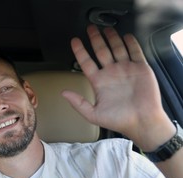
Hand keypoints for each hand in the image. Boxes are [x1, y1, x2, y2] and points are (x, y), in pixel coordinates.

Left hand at [63, 25, 174, 149]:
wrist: (141, 122)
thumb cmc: (118, 120)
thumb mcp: (93, 114)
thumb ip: (78, 103)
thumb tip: (63, 93)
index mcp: (99, 82)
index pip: (86, 62)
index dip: (80, 51)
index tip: (74, 41)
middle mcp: (111, 73)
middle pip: (101, 51)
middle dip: (95, 39)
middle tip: (90, 28)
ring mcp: (125, 69)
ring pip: (116, 49)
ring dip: (111, 38)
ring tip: (106, 28)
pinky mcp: (140, 68)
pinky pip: (134, 52)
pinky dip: (130, 43)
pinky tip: (125, 36)